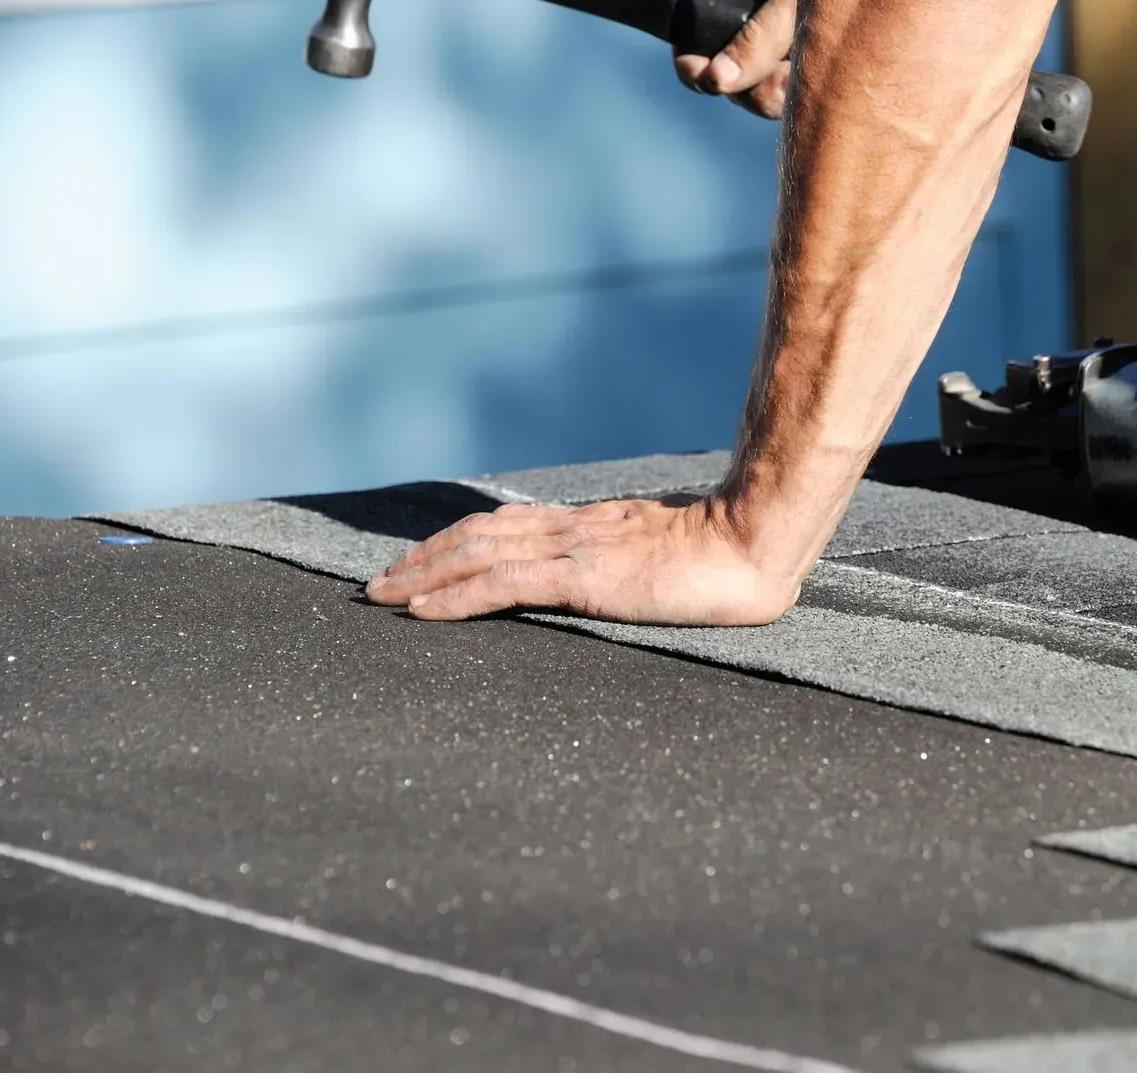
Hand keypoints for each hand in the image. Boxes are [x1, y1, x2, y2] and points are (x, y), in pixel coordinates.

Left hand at [363, 497, 801, 625]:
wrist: (755, 542)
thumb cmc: (734, 556)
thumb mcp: (676, 556)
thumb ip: (646, 562)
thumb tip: (642, 577)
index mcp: (596, 527)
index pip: (510, 526)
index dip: (461, 541)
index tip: (425, 559)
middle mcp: (574, 530)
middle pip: (480, 533)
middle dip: (426, 556)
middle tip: (381, 580)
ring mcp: (575, 550)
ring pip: (477, 554)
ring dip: (424, 574)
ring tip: (384, 594)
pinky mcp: (580, 577)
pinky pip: (501, 585)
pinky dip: (455, 597)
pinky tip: (422, 611)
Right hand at [675, 0, 816, 119]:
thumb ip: (761, 36)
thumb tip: (717, 80)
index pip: (694, 26)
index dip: (694, 59)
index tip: (709, 81)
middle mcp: (758, 19)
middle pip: (727, 74)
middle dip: (754, 83)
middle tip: (791, 72)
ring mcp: (784, 47)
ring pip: (762, 94)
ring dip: (788, 91)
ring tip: (824, 61)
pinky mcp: (813, 69)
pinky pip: (797, 101)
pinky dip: (813, 95)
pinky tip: (840, 72)